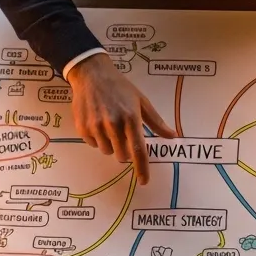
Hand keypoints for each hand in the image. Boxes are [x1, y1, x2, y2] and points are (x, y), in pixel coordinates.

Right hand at [66, 53, 175, 183]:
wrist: (91, 74)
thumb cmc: (120, 87)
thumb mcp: (141, 100)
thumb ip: (156, 121)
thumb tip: (172, 136)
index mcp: (131, 118)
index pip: (138, 150)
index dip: (141, 168)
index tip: (144, 181)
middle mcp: (113, 124)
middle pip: (122, 154)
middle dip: (125, 149)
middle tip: (123, 132)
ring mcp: (96, 126)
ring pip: (107, 151)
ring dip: (111, 144)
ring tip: (109, 124)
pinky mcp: (82, 128)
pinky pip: (93, 144)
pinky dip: (97, 138)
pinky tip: (97, 122)